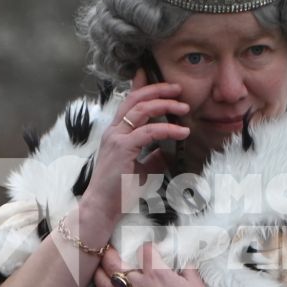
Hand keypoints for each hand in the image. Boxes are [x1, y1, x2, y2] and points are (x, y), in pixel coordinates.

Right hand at [77, 70, 189, 235]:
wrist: (101, 208)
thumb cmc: (118, 192)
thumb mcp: (140, 171)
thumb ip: (151, 158)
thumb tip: (165, 152)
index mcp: (116, 133)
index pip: (129, 102)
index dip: (142, 86)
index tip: (158, 78)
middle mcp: (114, 131)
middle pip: (135, 99)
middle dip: (158, 90)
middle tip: (178, 89)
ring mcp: (116, 138)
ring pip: (142, 110)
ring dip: (165, 105)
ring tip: (184, 109)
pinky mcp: (122, 148)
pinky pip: (149, 131)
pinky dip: (168, 129)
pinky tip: (182, 132)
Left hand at [91, 242, 230, 286]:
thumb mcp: (196, 284)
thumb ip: (187, 268)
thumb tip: (183, 261)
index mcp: (158, 274)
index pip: (145, 250)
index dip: (146, 246)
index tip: (147, 248)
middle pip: (114, 265)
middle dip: (108, 254)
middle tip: (108, 250)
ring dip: (98, 276)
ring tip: (97, 270)